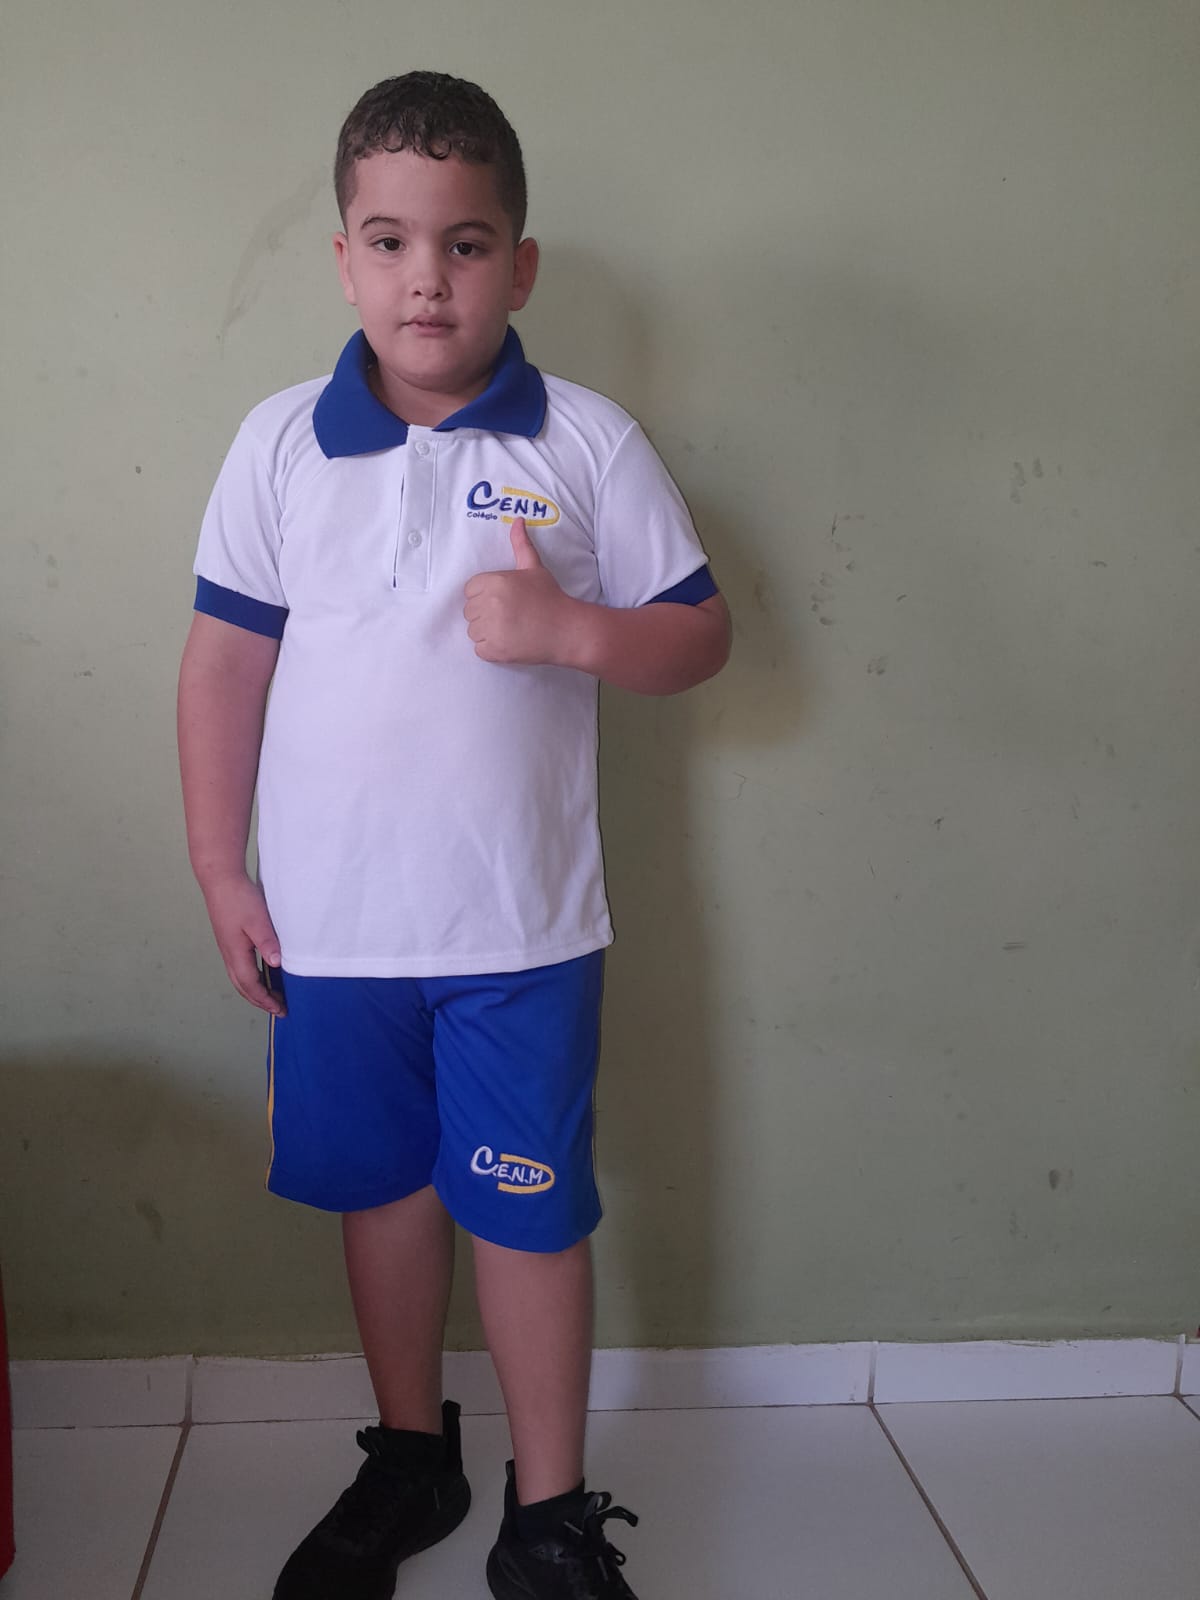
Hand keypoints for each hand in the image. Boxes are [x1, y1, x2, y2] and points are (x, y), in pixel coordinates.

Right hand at [201, 873, 285, 1014]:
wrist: (220, 879)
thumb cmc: (238, 898)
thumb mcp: (257, 921)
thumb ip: (267, 943)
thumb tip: (277, 964)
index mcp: (236, 953)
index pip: (250, 985)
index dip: (265, 999)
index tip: (280, 1009)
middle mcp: (229, 954)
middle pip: (242, 986)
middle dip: (259, 1000)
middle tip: (278, 1008)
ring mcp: (227, 947)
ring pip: (239, 977)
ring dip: (254, 990)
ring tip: (271, 995)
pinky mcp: (229, 939)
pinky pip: (239, 966)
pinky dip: (251, 976)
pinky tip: (263, 971)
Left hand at [463, 518, 575, 665]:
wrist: (567, 630)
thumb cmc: (550, 597)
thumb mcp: (534, 568)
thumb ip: (521, 544)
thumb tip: (518, 520)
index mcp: (494, 582)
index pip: (469, 590)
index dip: (485, 596)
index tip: (504, 601)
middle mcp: (489, 604)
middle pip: (469, 611)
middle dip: (486, 615)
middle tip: (511, 616)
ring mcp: (491, 629)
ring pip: (473, 631)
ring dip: (488, 633)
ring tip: (511, 629)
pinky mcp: (495, 650)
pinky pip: (480, 649)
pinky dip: (492, 649)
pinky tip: (510, 642)